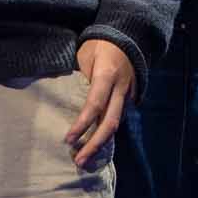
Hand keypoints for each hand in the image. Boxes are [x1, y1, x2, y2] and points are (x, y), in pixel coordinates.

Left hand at [65, 39, 135, 169]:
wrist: (129, 36)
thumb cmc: (101, 44)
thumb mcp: (86, 55)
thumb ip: (81, 77)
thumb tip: (67, 100)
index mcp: (107, 75)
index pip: (95, 104)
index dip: (82, 124)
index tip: (68, 139)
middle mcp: (120, 88)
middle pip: (110, 122)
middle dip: (94, 144)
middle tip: (79, 161)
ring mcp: (128, 94)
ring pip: (116, 124)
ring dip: (101, 143)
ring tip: (85, 158)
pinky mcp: (130, 98)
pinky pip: (118, 118)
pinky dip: (106, 133)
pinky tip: (96, 144)